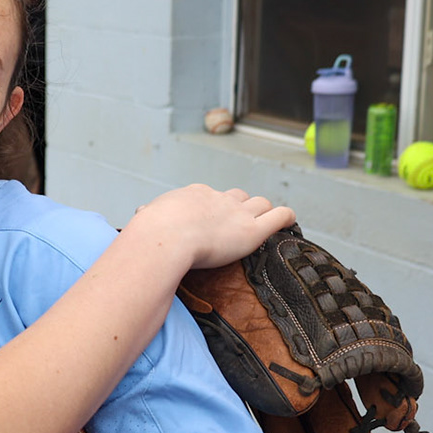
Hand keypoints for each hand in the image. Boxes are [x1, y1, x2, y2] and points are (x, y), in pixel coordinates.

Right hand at [130, 183, 293, 269]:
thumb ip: (150, 213)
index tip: (210, 221)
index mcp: (195, 195)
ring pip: (261, 203)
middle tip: (238, 224)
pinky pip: (278, 216)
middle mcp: (219, 199)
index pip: (210, 195)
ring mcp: (238, 213)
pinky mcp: (252, 231)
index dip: (213, 207)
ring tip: (266, 223)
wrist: (164, 237)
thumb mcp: (148, 215)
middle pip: (239, 196)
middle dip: (241, 207)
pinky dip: (286, 217)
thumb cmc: (152, 230)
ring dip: (263, 212)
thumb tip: (142, 212)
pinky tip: (289, 221)